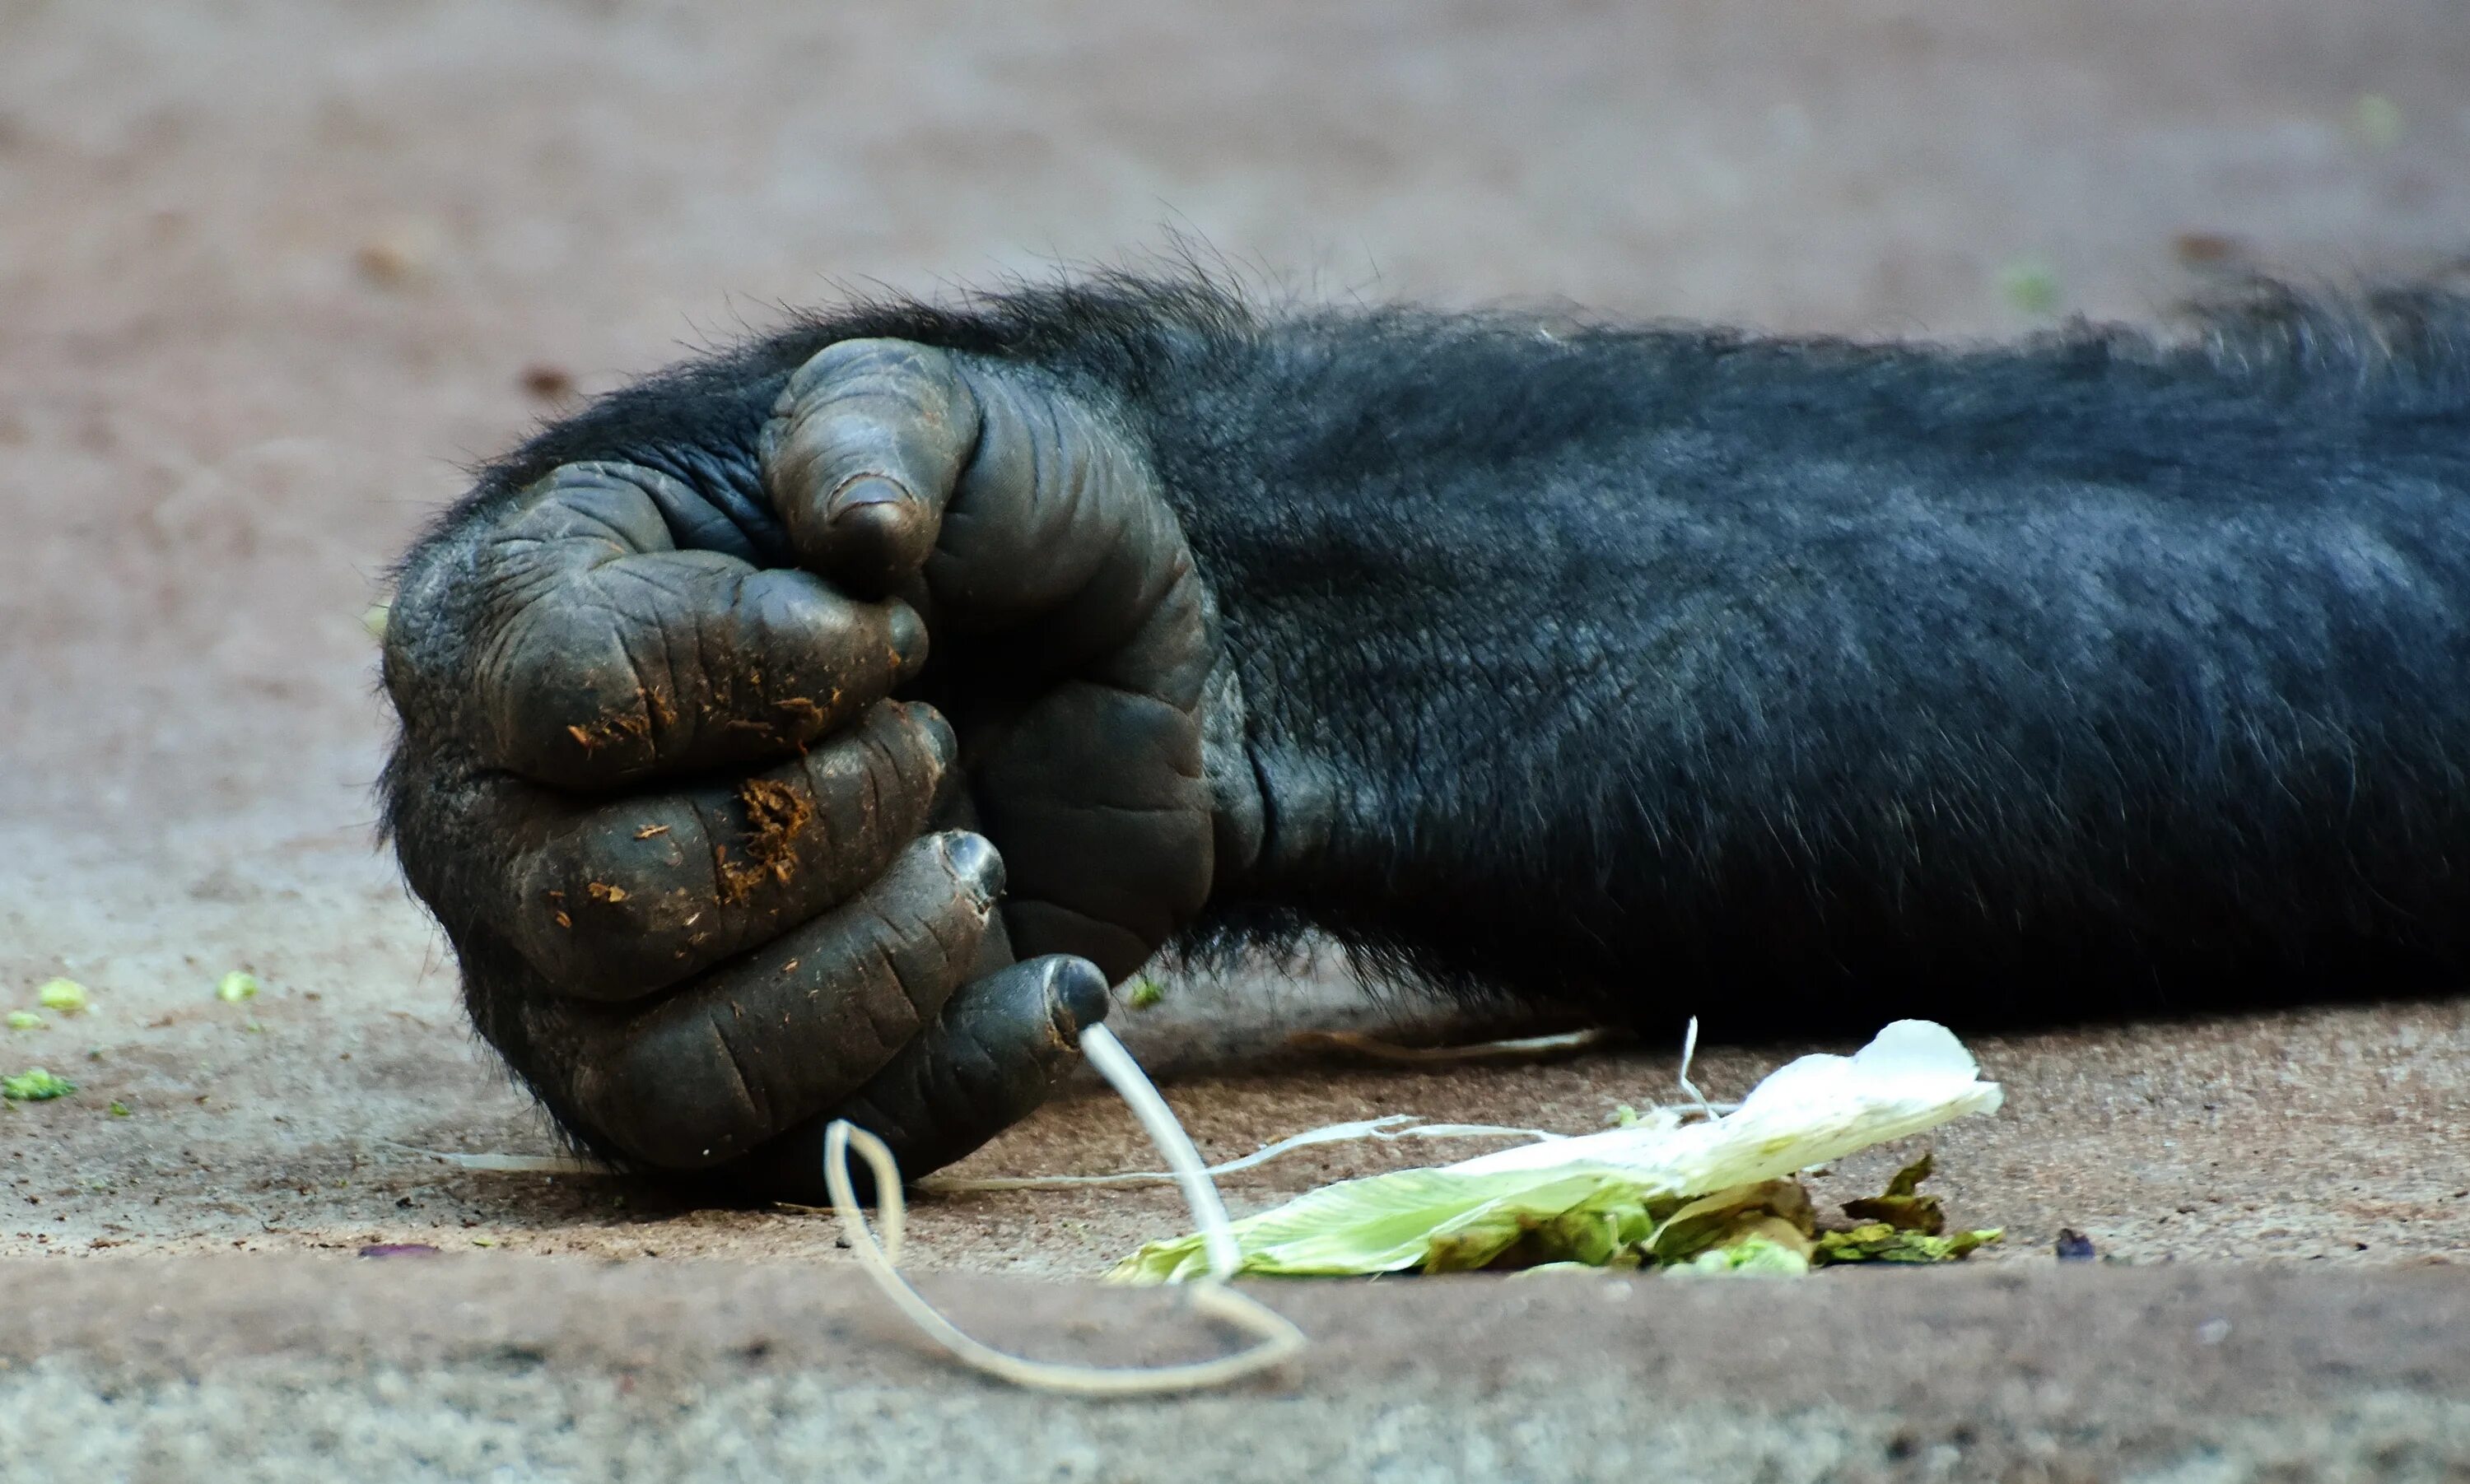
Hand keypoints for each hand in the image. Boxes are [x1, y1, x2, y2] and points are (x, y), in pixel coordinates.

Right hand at [381, 339, 1225, 1197]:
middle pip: (601, 907)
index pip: (561, 696)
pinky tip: (1051, 980)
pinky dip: (951, 1075)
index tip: (892, 627)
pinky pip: (789, 1162)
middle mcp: (503, 828)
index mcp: (503, 624)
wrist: (1086, 667)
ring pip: (666, 1077)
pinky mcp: (726, 1099)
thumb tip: (854, 529)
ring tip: (978, 859)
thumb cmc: (969, 532)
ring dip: (873, 971)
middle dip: (824, 822)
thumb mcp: (953, 418)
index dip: (754, 672)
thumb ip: (880, 428)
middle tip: (933, 737)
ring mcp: (592, 989)